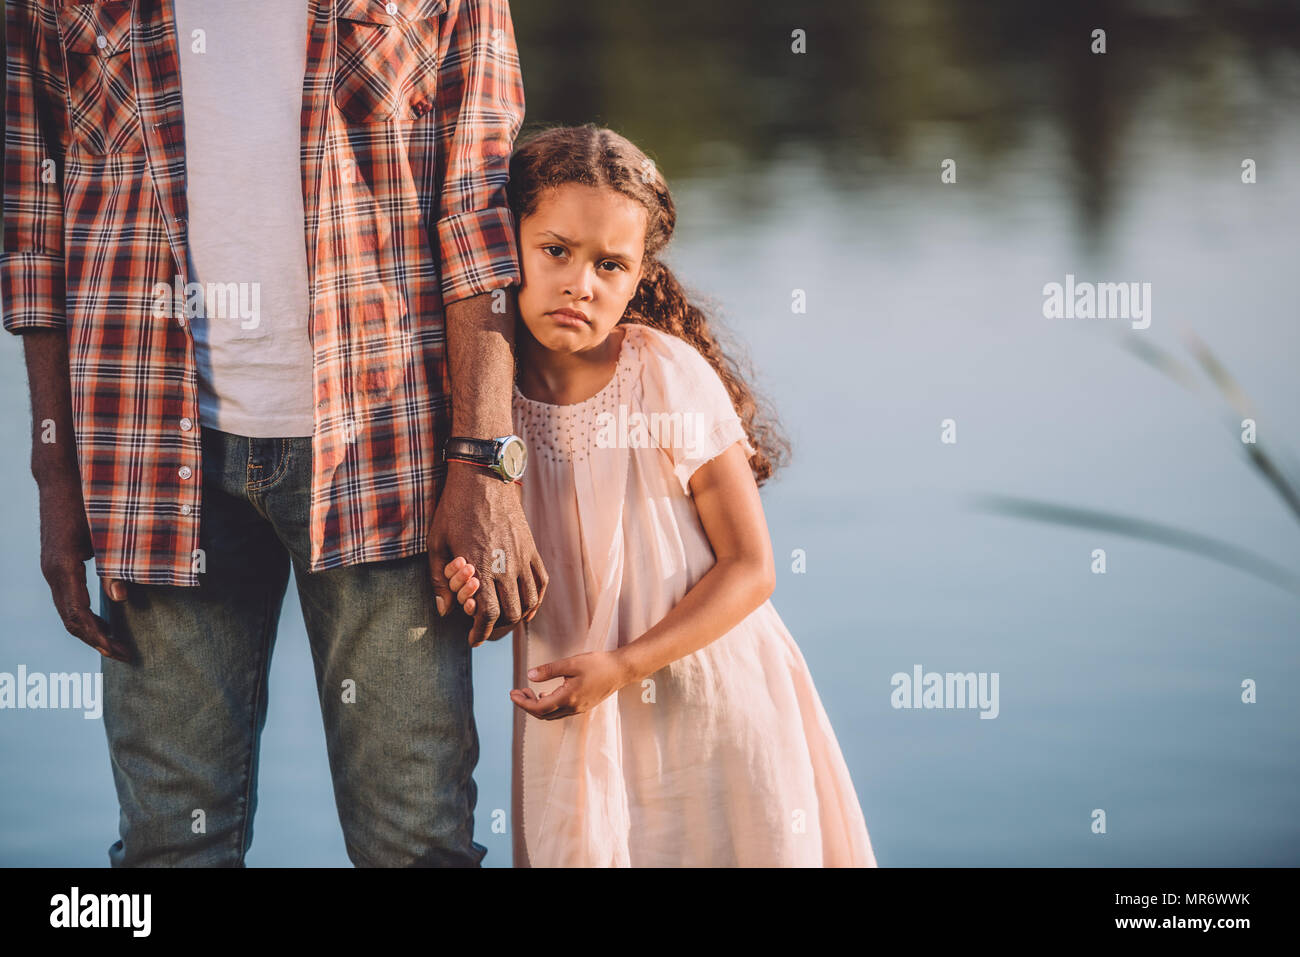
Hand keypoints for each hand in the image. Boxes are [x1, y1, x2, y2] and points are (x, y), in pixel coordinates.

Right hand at [36, 469, 129, 661]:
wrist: (60, 477)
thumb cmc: (86, 499)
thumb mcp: (107, 532)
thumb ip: (115, 565)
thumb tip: (120, 599)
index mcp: (63, 567)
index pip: (78, 614)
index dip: (99, 635)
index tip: (120, 650)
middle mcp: (53, 571)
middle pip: (71, 619)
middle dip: (97, 640)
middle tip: (123, 655)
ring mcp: (52, 568)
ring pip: (67, 610)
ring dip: (90, 630)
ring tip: (115, 644)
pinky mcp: (57, 563)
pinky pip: (67, 597)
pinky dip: (84, 614)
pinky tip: (103, 621)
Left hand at [428, 463, 547, 646]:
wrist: (482, 477)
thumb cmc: (453, 509)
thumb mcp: (436, 544)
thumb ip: (439, 581)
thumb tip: (444, 610)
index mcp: (479, 568)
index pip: (488, 614)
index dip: (481, 632)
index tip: (473, 639)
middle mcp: (505, 566)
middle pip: (511, 613)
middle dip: (498, 629)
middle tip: (486, 630)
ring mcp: (522, 557)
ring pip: (529, 601)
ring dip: (519, 618)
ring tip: (505, 622)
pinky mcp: (531, 548)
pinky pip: (541, 582)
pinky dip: (537, 600)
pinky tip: (528, 607)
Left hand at [510, 651, 629, 720]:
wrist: (621, 670)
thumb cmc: (598, 664)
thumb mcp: (571, 663)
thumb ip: (549, 670)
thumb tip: (529, 676)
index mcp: (568, 698)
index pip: (538, 708)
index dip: (522, 703)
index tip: (512, 693)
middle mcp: (572, 708)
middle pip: (542, 715)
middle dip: (527, 705)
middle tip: (516, 692)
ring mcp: (578, 709)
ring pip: (551, 715)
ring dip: (537, 706)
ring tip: (528, 692)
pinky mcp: (582, 706)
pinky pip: (560, 711)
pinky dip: (548, 706)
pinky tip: (545, 694)